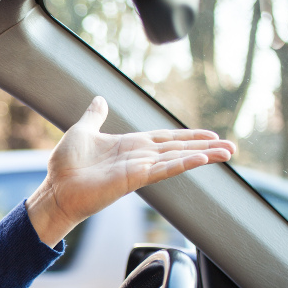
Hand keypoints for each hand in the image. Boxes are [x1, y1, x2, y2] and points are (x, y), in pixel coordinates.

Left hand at [26, 96, 236, 245]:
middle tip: (231, 147)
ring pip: (177, 159)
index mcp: (129, 145)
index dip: (188, 136)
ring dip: (203, 155)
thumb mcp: (82, 131)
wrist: (55, 188)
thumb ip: (94, 116)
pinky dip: (182, 164)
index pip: (166, 138)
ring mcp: (138, 168)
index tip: (211, 135)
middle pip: (179, 148)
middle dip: (205, 146)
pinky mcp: (133, 179)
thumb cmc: (65, 165)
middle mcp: (138, 157)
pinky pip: (163, 170)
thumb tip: (100, 98)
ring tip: (227, 152)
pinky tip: (201, 159)